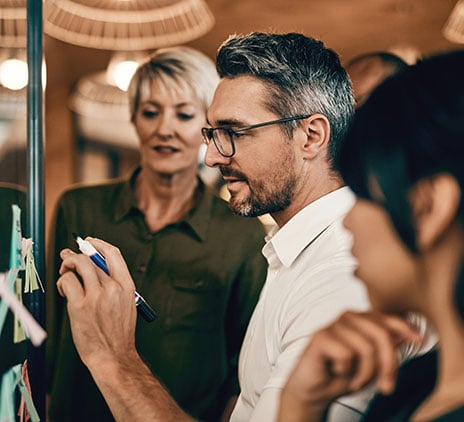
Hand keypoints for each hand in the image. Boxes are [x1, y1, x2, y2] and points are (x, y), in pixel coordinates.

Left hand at [56, 238, 137, 367]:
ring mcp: (96, 296)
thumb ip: (114, 284)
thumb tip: (95, 267)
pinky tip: (64, 290)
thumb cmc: (117, 332)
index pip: (113, 254)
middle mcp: (113, 287)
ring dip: (68, 264)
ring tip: (64, 272)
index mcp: (127, 285)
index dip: (99, 244)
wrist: (114, 355)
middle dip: (77, 254)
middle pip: (92, 258)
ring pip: (79, 265)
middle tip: (68, 257)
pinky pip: (67, 282)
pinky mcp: (80, 306)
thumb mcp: (126, 303)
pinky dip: (62, 282)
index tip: (90, 242)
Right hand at [279, 311, 422, 420]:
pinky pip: (347, 355)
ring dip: (364, 374)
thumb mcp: (371, 363)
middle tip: (384, 386)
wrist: (313, 389)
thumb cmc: (340, 374)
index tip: (419, 340)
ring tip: (354, 379)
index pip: (387, 319)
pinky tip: (336, 371)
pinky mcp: (321, 336)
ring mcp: (333, 324)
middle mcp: (347, 317)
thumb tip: (409, 334)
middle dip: (387, 365)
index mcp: (360, 320)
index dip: (405, 329)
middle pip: (381, 335)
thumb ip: (387, 346)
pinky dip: (345, 371)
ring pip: (366, 348)